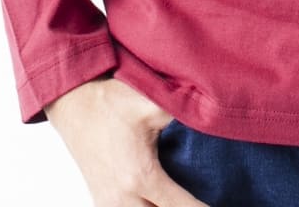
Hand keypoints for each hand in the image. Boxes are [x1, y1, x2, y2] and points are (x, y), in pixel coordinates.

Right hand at [43, 74, 210, 206]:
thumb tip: (215, 110)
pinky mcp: (101, 202)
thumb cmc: (111, 101)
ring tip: (184, 201)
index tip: (225, 202)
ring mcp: (109, 205)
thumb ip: (184, 108)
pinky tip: (160, 203)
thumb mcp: (151, 102)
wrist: (73, 104)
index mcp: (141, 176)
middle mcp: (123, 199)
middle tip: (208, 201)